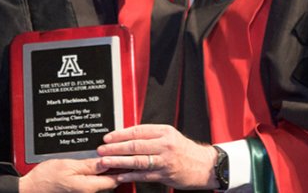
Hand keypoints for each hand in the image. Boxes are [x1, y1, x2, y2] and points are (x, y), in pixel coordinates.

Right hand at [19, 157, 118, 192]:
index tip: (128, 158)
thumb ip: (89, 165)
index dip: (122, 168)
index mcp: (88, 187)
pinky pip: (92, 184)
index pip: (113, 179)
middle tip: (122, 156)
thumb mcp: (68, 165)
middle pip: (109, 182)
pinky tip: (96, 167)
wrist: (30, 189)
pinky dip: (97, 176)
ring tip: (110, 159)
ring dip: (106, 172)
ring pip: (101, 183)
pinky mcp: (78, 192)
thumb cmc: (45, 178)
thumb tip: (107, 162)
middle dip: (116, 169)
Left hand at [97, 124, 218, 189]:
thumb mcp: (170, 136)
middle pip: (135, 145)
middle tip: (102, 150)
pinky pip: (144, 175)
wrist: (204, 165)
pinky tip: (120, 176)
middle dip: (115, 148)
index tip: (108, 137)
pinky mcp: (165, 174)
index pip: (138, 130)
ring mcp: (165, 160)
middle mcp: (165, 144)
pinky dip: (130, 176)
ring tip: (107, 162)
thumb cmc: (185, 150)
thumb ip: (151, 135)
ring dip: (119, 161)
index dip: (120, 134)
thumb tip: (128, 136)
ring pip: (137, 160)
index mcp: (164, 131)